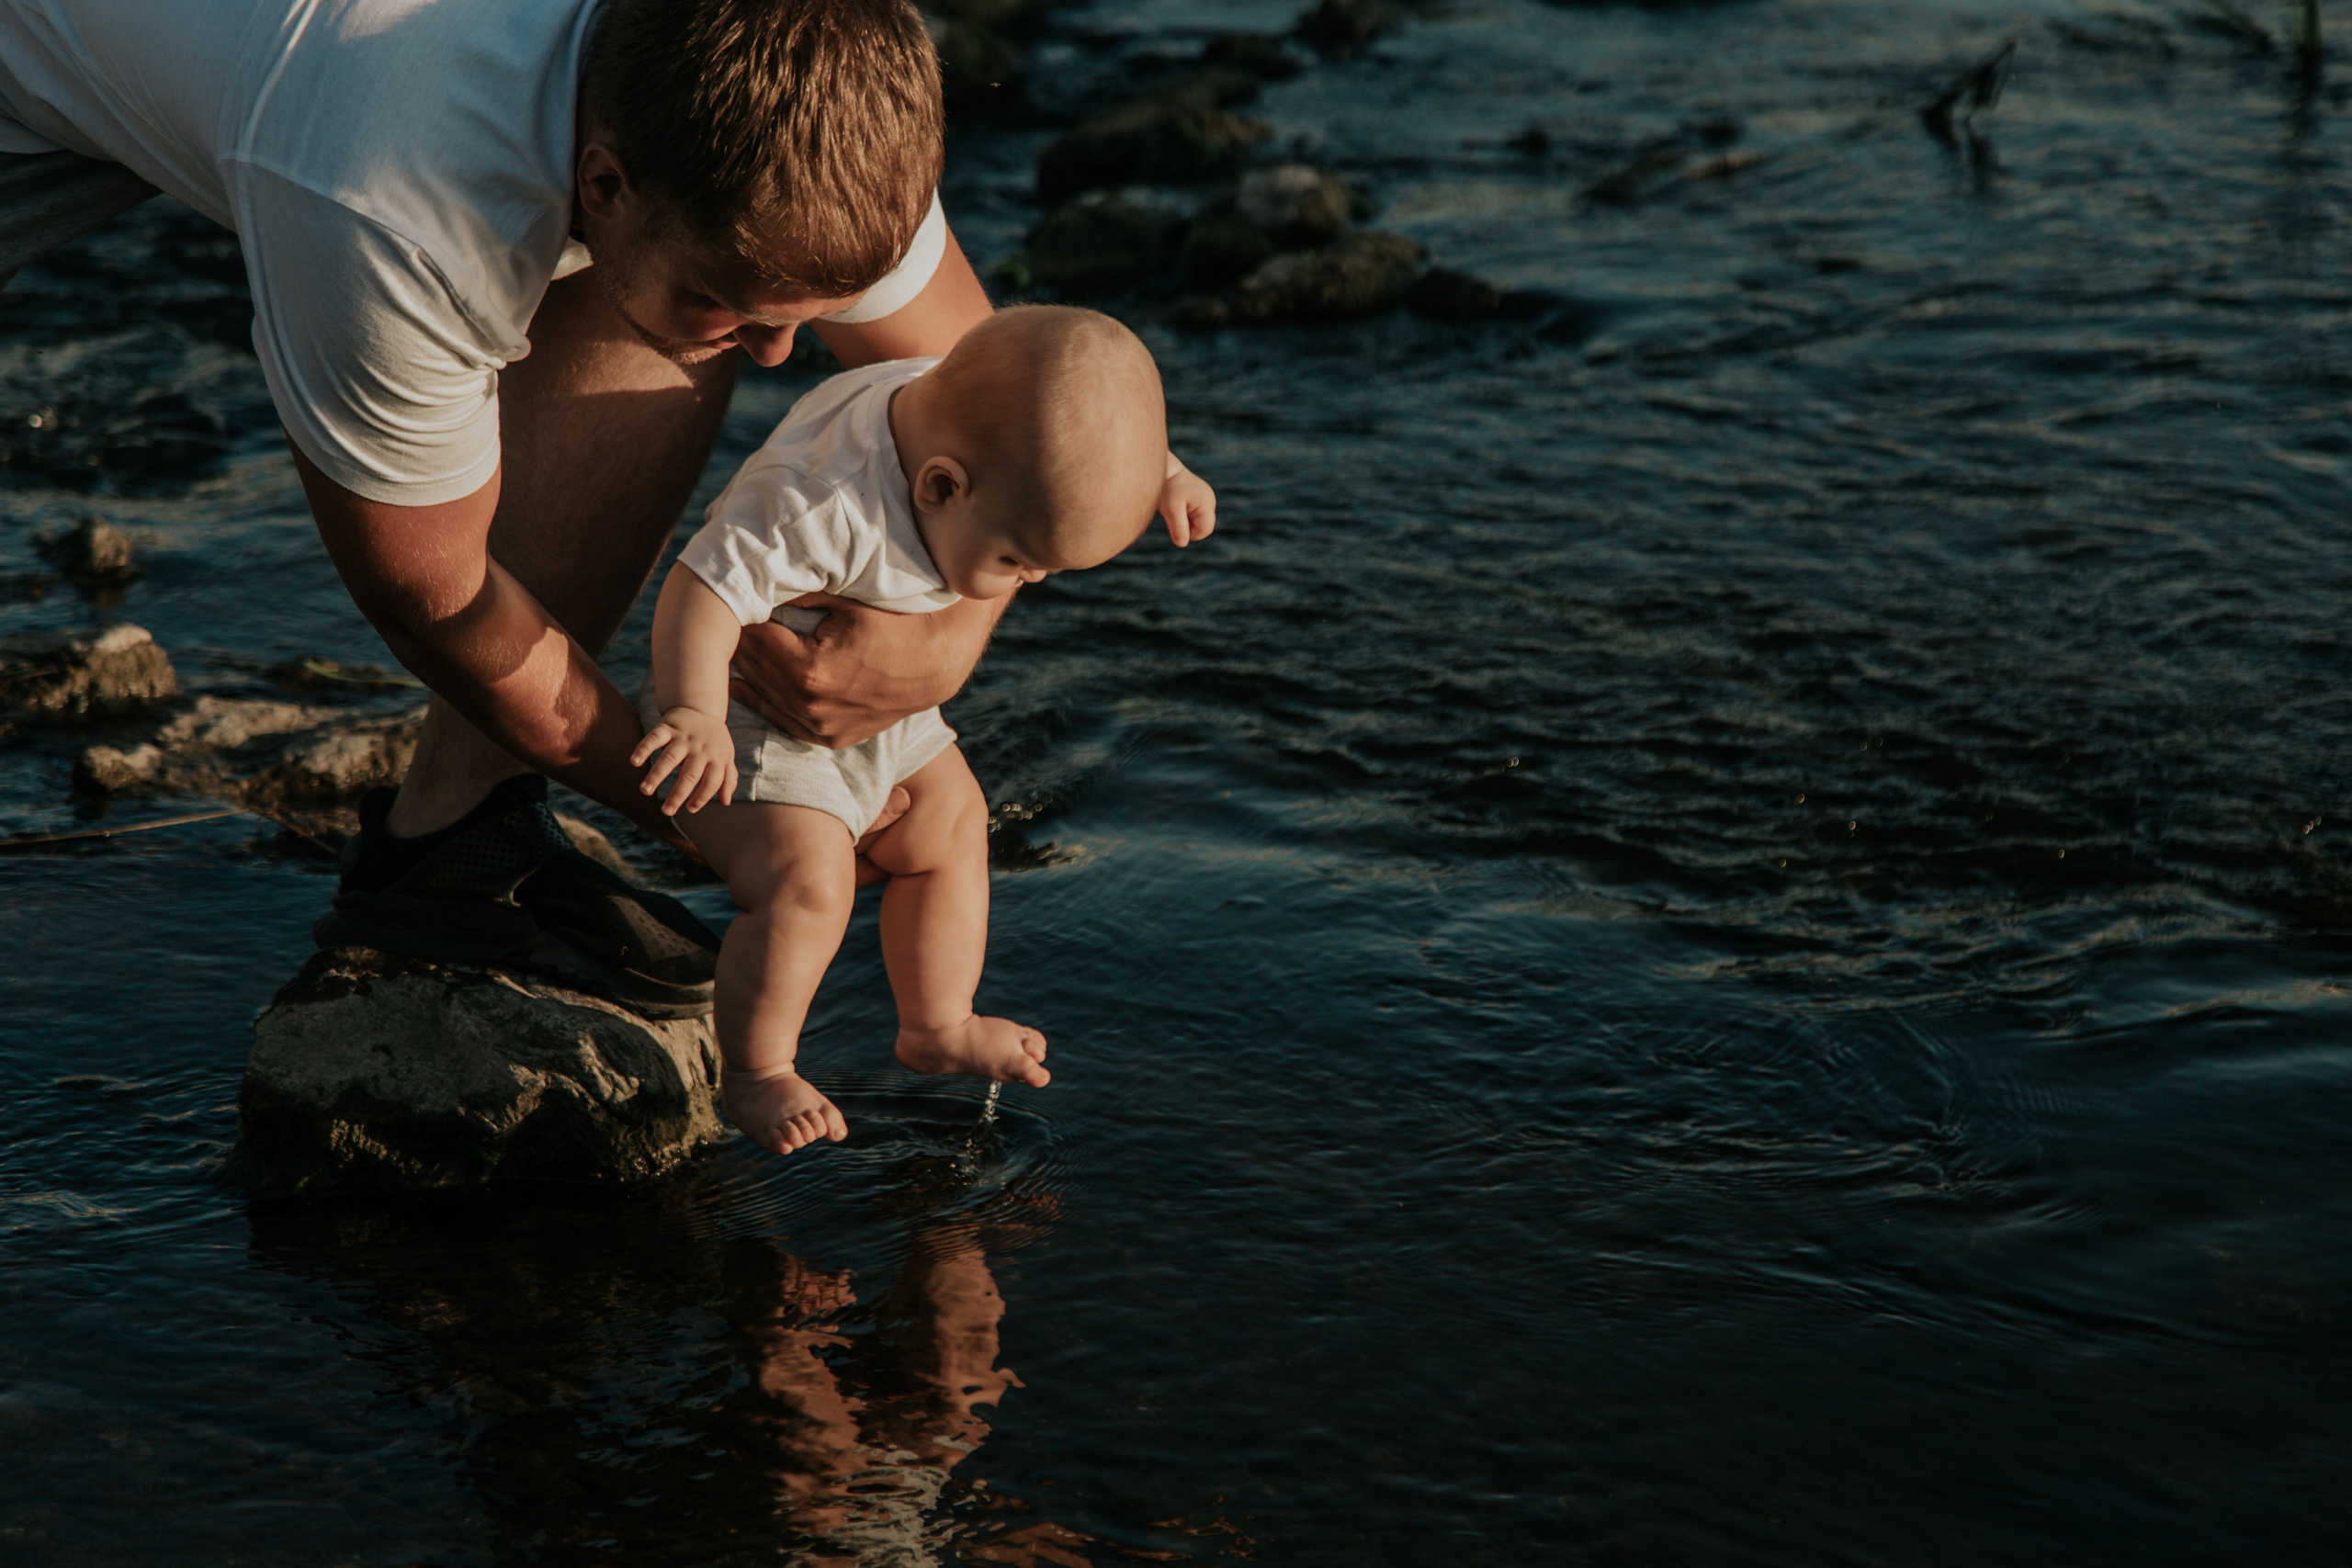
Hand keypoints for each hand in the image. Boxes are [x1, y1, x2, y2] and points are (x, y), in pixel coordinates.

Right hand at [630, 706, 737, 815]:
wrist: (701, 707)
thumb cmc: (714, 739)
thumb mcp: (726, 756)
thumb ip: (728, 778)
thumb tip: (727, 802)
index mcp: (717, 757)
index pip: (712, 782)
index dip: (702, 797)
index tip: (690, 809)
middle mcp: (700, 748)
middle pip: (690, 774)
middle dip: (677, 794)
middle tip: (666, 811)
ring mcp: (683, 737)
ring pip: (669, 758)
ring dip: (657, 775)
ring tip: (645, 791)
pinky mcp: (668, 726)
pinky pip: (655, 737)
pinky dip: (644, 748)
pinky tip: (635, 762)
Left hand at [730, 593, 1009, 749]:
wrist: (939, 663)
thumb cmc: (895, 623)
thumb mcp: (846, 601)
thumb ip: (798, 594)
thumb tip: (757, 577)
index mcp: (810, 671)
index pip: (754, 640)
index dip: (737, 618)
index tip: (722, 600)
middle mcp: (811, 706)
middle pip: (754, 669)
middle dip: (736, 643)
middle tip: (718, 620)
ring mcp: (821, 727)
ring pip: (763, 698)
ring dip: (744, 672)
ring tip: (726, 648)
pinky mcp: (830, 737)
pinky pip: (784, 722)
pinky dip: (763, 702)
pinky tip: (743, 686)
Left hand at [1158, 453, 1217, 547]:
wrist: (1163, 469)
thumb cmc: (1167, 488)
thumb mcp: (1171, 509)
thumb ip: (1178, 527)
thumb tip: (1182, 544)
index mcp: (1206, 502)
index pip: (1205, 530)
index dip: (1190, 534)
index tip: (1176, 526)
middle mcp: (1210, 500)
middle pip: (1203, 526)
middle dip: (1188, 526)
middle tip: (1174, 515)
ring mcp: (1206, 498)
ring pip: (1198, 521)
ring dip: (1185, 520)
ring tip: (1175, 507)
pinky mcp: (1200, 497)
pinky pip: (1195, 514)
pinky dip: (1185, 514)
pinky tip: (1177, 504)